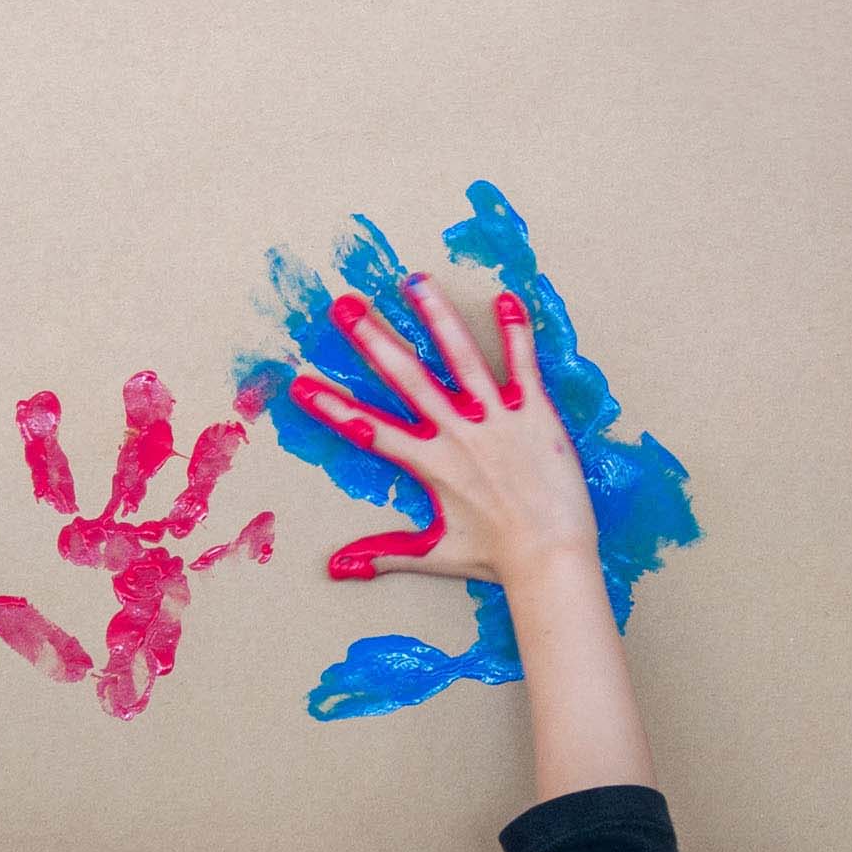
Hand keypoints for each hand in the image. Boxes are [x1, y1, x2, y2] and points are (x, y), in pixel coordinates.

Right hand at [290, 275, 595, 590]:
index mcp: (430, 464)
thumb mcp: (435, 554)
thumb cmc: (495, 557)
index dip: (332, 408)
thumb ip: (385, 554)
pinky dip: (516, 332)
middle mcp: (458, 434)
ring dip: (436, 317)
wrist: (551, 556)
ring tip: (415, 281)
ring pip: (460, 358)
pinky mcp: (535, 413)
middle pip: (407, 378)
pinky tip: (506, 298)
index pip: (370, 430)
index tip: (300, 384)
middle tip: (345, 306)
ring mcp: (497, 419)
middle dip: (372, 339)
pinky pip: (522, 365)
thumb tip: (337, 570)